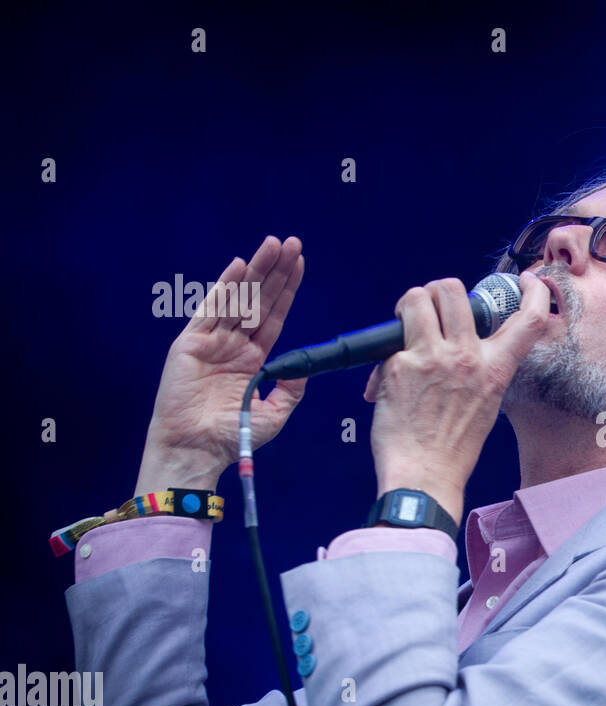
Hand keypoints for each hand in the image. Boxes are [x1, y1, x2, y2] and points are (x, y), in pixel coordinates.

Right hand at [135, 236, 307, 495]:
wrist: (197, 450)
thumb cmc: (233, 437)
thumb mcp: (274, 414)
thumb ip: (290, 389)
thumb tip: (303, 368)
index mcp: (252, 358)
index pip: (273, 315)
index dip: (286, 290)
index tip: (300, 264)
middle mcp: (233, 344)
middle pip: (259, 299)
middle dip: (276, 271)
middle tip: (293, 243)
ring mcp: (212, 341)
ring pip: (239, 298)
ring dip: (257, 271)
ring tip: (275, 246)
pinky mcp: (191, 342)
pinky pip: (211, 309)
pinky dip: (225, 287)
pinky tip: (241, 266)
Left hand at [363, 271, 550, 524]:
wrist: (424, 476)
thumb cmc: (452, 448)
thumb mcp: (485, 403)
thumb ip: (480, 367)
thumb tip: (460, 340)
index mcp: (495, 368)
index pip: (528, 320)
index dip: (533, 291)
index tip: (529, 281)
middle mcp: (467, 357)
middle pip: (453, 289)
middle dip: (436, 291)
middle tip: (427, 310)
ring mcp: (431, 358)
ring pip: (416, 298)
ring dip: (407, 306)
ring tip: (404, 328)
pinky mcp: (398, 365)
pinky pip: (388, 340)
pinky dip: (383, 356)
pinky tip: (385, 383)